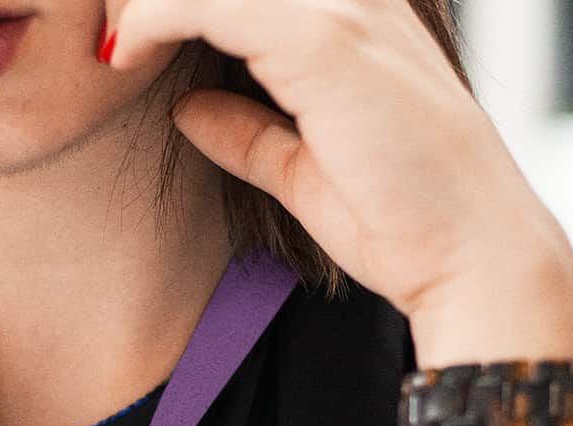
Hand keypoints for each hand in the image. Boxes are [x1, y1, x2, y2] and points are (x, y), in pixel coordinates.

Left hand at [103, 0, 572, 363]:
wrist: (470, 254)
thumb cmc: (404, 220)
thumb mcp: (302, 168)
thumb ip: (248, 131)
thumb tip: (188, 106)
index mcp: (352, 16)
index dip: (172, 3)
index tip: (116, 37)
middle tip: (103, 32)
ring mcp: (343, 12)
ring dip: (149, 0)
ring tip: (107, 39)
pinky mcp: (325, 40)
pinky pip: (214, 1)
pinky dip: (156, 16)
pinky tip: (124, 52)